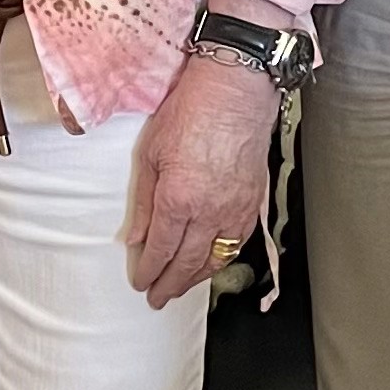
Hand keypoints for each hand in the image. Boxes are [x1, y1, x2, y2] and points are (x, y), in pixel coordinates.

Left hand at [125, 51, 280, 305]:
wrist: (235, 91)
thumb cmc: (191, 111)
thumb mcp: (151, 152)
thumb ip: (144, 200)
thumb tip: (137, 236)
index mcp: (178, 199)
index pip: (161, 249)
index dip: (149, 271)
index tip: (141, 282)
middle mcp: (209, 211)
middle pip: (187, 262)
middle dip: (170, 284)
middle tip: (157, 298)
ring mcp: (235, 209)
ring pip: (216, 258)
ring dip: (196, 278)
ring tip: (181, 287)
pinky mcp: (253, 201)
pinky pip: (238, 242)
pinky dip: (223, 258)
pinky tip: (213, 261)